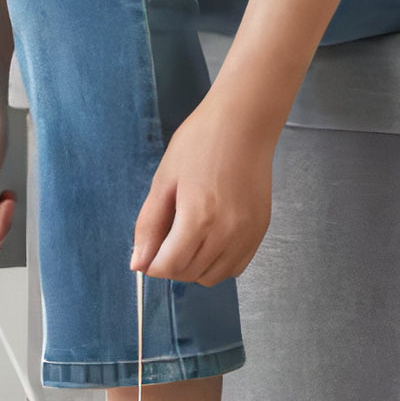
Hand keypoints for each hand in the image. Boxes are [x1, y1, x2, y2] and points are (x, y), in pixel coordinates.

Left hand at [130, 93, 277, 285]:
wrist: (244, 124)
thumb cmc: (201, 143)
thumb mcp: (163, 180)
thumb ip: (149, 225)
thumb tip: (139, 263)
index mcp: (199, 217)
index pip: (170, 266)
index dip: (152, 265)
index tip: (149, 254)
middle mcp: (227, 231)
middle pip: (191, 274)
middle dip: (171, 266)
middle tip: (166, 241)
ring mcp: (248, 233)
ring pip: (214, 276)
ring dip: (195, 268)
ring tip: (188, 241)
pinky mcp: (261, 230)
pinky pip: (236, 267)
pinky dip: (218, 264)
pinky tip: (210, 241)